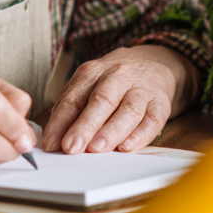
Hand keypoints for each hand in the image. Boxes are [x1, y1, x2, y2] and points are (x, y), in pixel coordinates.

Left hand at [42, 45, 196, 154]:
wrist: (152, 63)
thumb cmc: (112, 80)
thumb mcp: (88, 84)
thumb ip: (72, 108)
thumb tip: (54, 138)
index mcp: (92, 72)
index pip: (74, 98)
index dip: (60, 122)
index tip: (51, 143)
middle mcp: (117, 77)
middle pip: (101, 101)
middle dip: (84, 126)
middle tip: (71, 147)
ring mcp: (141, 89)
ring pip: (128, 110)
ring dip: (111, 131)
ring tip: (96, 149)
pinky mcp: (161, 102)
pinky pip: (153, 120)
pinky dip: (140, 135)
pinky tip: (127, 147)